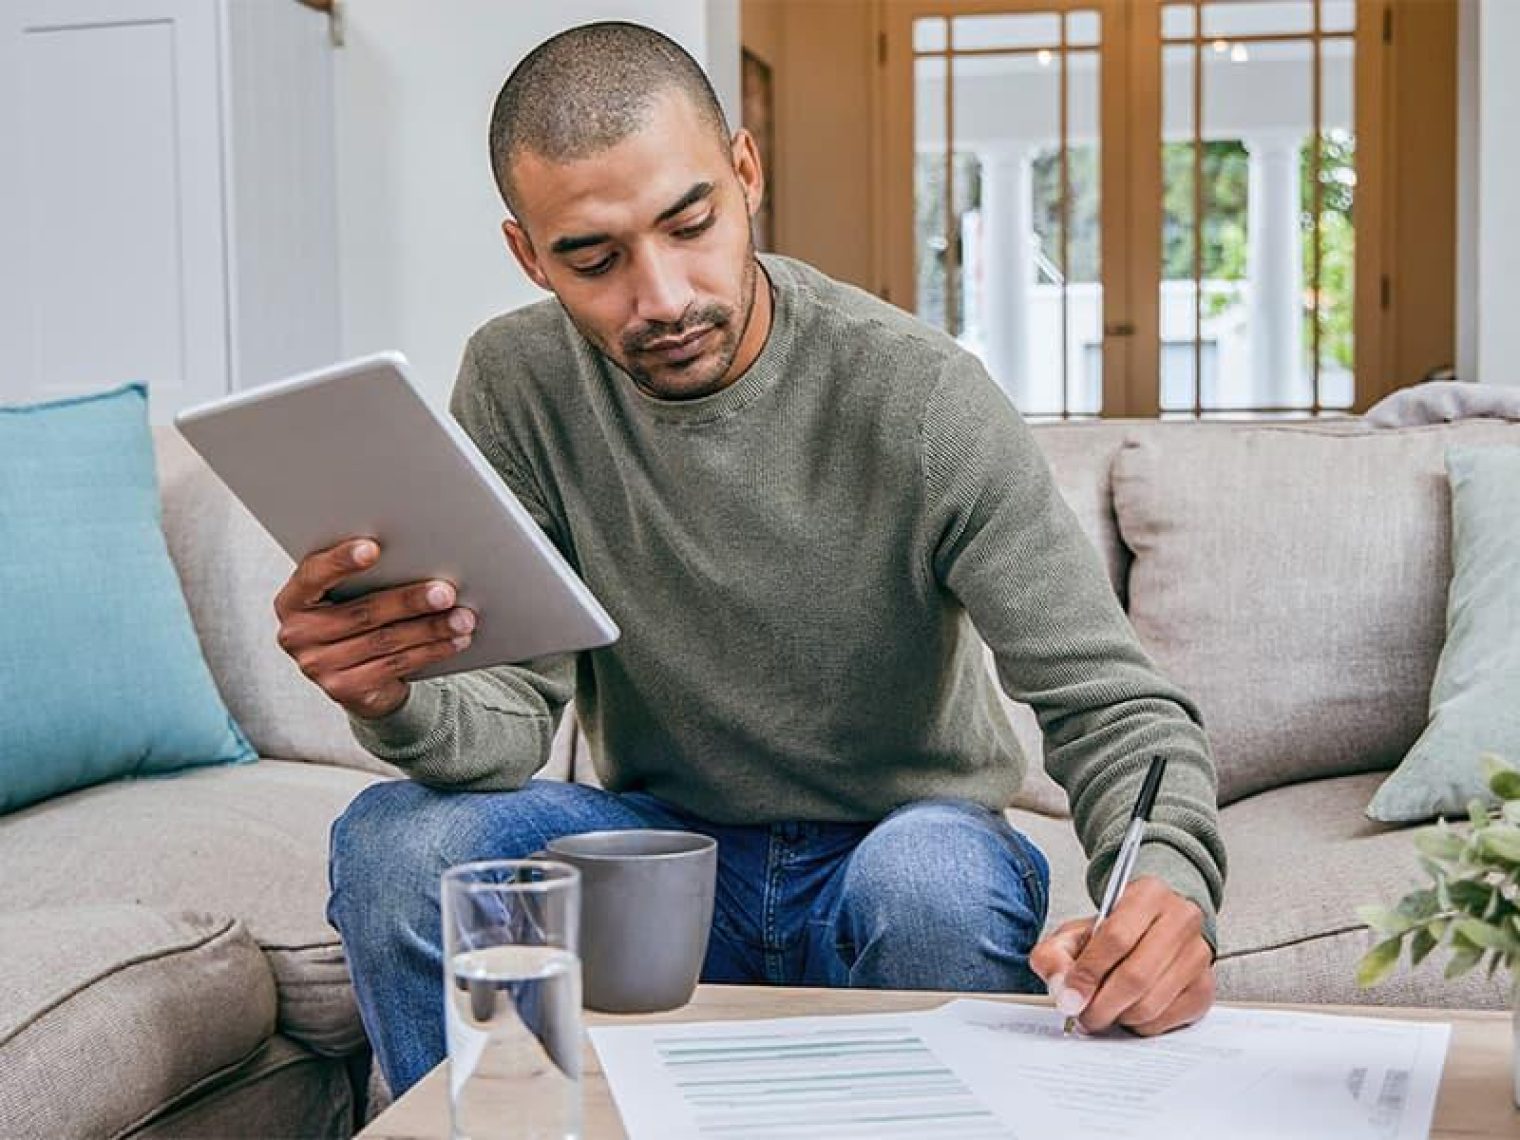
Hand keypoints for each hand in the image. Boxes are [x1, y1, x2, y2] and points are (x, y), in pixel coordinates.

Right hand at [273, 538, 476, 718]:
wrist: (355, 676)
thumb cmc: (357, 617)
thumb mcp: (349, 595)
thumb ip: (367, 576)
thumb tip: (420, 555)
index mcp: (293, 600)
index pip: (313, 574)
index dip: (341, 561)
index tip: (373, 547)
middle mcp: (296, 634)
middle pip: (362, 612)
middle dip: (409, 600)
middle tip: (446, 591)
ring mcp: (316, 666)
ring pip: (385, 641)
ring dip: (430, 628)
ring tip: (463, 617)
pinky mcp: (342, 689)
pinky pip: (394, 666)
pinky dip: (430, 651)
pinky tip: (455, 640)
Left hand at [1028, 875, 1214, 1035]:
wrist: (1151, 928)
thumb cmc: (1114, 931)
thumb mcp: (1075, 932)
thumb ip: (1055, 955)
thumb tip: (1063, 992)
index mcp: (1148, 894)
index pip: (1116, 938)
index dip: (1088, 974)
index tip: (1070, 997)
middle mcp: (1181, 920)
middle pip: (1135, 976)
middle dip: (1101, 1005)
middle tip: (1083, 1015)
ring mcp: (1198, 955)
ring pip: (1151, 1004)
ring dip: (1119, 1017)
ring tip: (1103, 1010)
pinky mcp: (1205, 987)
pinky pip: (1166, 1020)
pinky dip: (1140, 1025)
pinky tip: (1128, 1011)